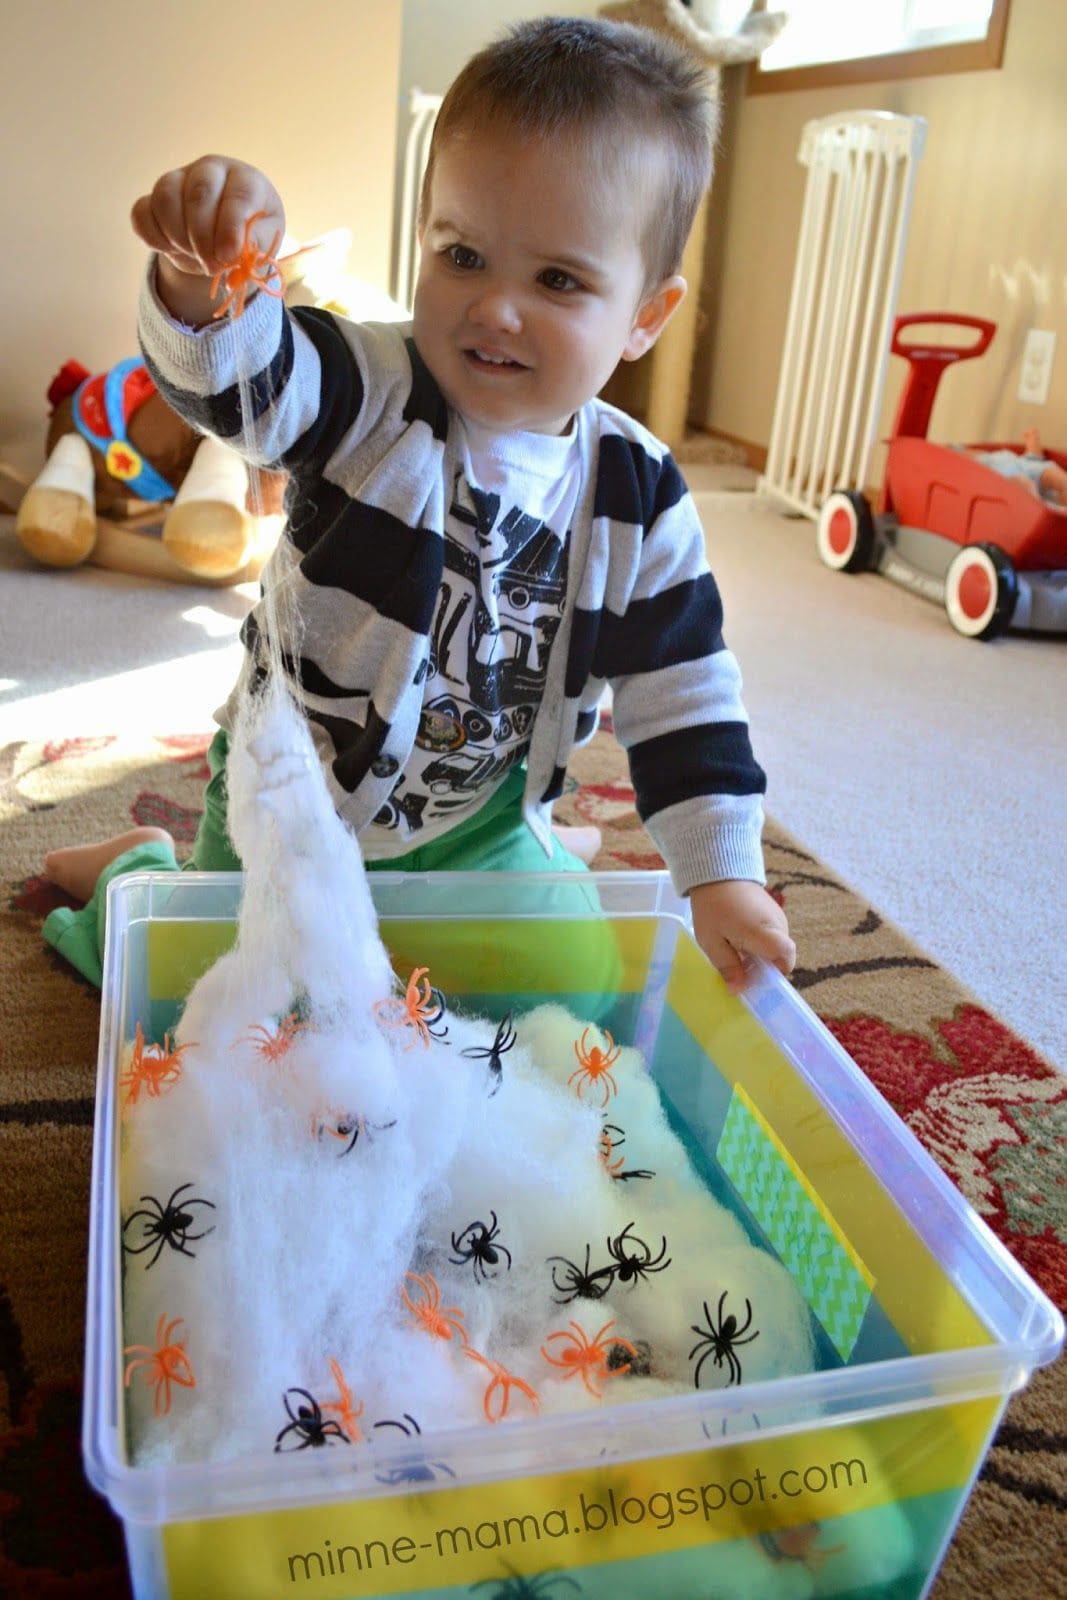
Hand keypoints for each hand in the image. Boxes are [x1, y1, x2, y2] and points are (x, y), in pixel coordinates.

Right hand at [131, 156, 284, 324]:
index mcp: (245, 179)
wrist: (224, 242)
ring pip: (166, 198)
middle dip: (203, 236)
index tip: (228, 256)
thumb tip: (232, 256)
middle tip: (211, 265)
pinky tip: (170, 250)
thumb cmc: (251, 237)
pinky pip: (141, 212)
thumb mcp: (263, 242)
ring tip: (195, 257)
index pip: (239, 194)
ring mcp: (178, 179)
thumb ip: (254, 246)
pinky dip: (153, 237)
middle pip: (199, 192)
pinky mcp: (153, 197)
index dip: (231, 227)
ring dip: (178, 236)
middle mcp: (210, 170)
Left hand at [689, 879, 794, 995]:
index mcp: (764, 932)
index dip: (775, 974)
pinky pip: (774, 935)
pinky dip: (761, 942)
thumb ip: (727, 966)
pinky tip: (740, 937)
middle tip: (739, 967)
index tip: (755, 979)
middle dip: (764, 967)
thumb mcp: (711, 941)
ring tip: (735, 948)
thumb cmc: (712, 907)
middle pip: (782, 956)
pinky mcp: (774, 912)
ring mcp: (778, 917)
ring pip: (778, 947)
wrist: (717, 871)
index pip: (786, 958)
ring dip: (761, 954)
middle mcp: (778, 925)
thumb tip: (739, 990)